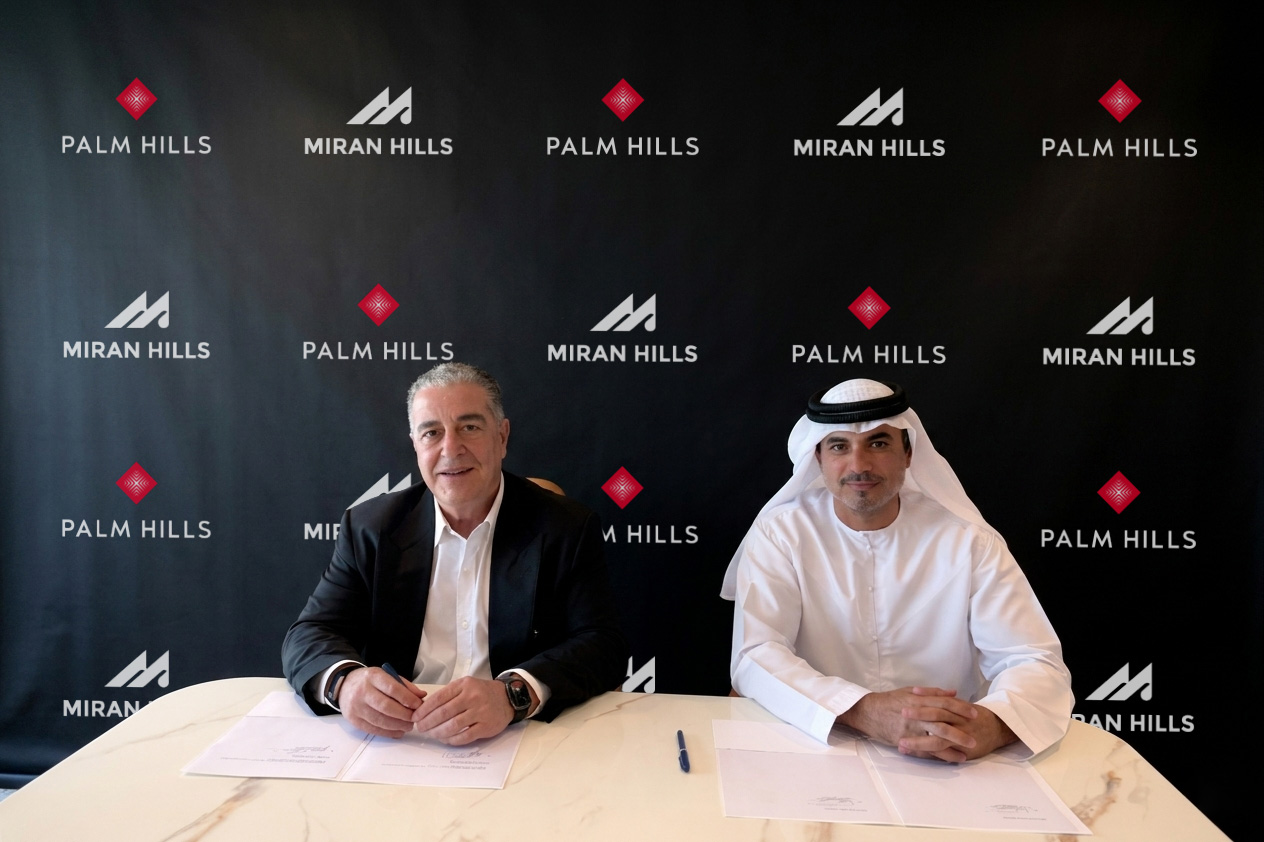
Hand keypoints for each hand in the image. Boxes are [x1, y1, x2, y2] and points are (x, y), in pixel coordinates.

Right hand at [336, 667, 426, 737]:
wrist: (344, 685)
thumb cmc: (369, 681)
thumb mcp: (385, 676)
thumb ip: (404, 686)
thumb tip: (421, 696)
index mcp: (373, 677)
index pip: (392, 688)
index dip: (407, 699)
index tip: (419, 705)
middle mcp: (363, 691)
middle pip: (386, 707)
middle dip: (404, 715)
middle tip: (415, 719)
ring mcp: (356, 707)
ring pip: (379, 720)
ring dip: (397, 726)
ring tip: (408, 726)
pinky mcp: (353, 720)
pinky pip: (372, 729)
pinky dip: (387, 732)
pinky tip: (397, 732)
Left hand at [412, 676, 534, 745]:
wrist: (507, 698)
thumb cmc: (481, 692)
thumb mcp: (465, 686)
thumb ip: (448, 695)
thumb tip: (425, 709)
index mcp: (464, 685)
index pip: (439, 698)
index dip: (424, 709)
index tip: (415, 717)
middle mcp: (472, 697)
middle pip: (444, 713)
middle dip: (428, 722)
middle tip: (420, 728)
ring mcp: (480, 712)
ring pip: (453, 726)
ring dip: (438, 732)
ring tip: (431, 734)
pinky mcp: (486, 726)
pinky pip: (465, 736)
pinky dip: (452, 740)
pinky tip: (445, 740)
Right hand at [839, 686, 1008, 761]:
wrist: (868, 712)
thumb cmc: (890, 700)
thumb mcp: (910, 691)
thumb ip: (933, 692)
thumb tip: (953, 692)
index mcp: (919, 700)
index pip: (944, 703)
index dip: (961, 708)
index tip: (975, 713)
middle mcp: (916, 715)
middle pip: (943, 723)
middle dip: (961, 731)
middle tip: (975, 738)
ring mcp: (911, 729)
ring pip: (936, 739)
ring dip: (953, 746)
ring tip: (968, 751)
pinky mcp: (905, 741)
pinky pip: (925, 750)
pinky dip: (940, 755)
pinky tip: (952, 758)